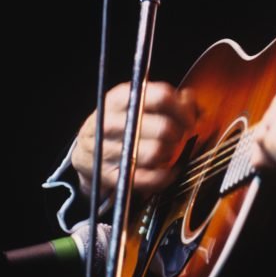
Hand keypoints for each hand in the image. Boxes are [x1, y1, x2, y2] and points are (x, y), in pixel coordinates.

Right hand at [71, 81, 198, 198]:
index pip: (162, 97)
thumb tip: (189, 99)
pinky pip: (147, 179)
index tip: (189, 119)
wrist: (86, 150)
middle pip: (163, 127)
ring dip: (170, 153)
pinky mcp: (110, 176)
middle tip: (179, 136)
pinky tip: (168, 171)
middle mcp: (111, 122)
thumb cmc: (123, 121)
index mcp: (120, 98)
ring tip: (167, 150)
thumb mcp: (138, 101)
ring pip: (156, 152)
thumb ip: (168, 98)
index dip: (183, 109)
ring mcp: (108, 150)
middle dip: (179, 134)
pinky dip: (164, 177)